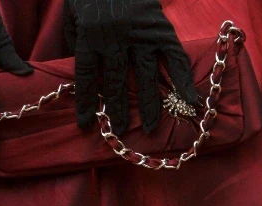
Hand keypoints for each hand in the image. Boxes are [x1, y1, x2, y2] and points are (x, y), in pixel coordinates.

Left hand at [63, 0, 197, 133]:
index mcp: (90, 36)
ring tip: (152, 127)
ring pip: (145, 75)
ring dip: (150, 103)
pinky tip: (189, 99)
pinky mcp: (161, 27)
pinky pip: (174, 56)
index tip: (86, 124)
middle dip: (118, 110)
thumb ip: (76, 42)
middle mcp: (115, 38)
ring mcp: (140, 33)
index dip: (87, 102)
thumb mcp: (72, 15)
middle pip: (116, 82)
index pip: (87, 78)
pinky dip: (183, 78)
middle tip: (120, 132)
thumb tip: (80, 74)